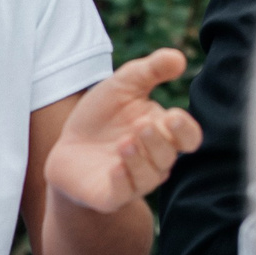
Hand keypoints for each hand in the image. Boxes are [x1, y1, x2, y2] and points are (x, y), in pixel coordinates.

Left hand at [43, 49, 204, 215]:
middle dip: (158, 142)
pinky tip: (115, 165)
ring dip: (140, 159)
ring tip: (125, 142)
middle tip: (142, 126)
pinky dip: (122, 180)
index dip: (186, 130)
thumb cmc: (102, 116)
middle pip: (169, 156)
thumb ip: (152, 69)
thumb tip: (179, 58)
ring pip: (150, 176)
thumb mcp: (124, 84)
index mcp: (163, 133)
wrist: (66, 147)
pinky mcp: (110, 196)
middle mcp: (154, 161)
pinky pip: (123, 193)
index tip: (173, 116)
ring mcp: (134, 181)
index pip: (189, 138)